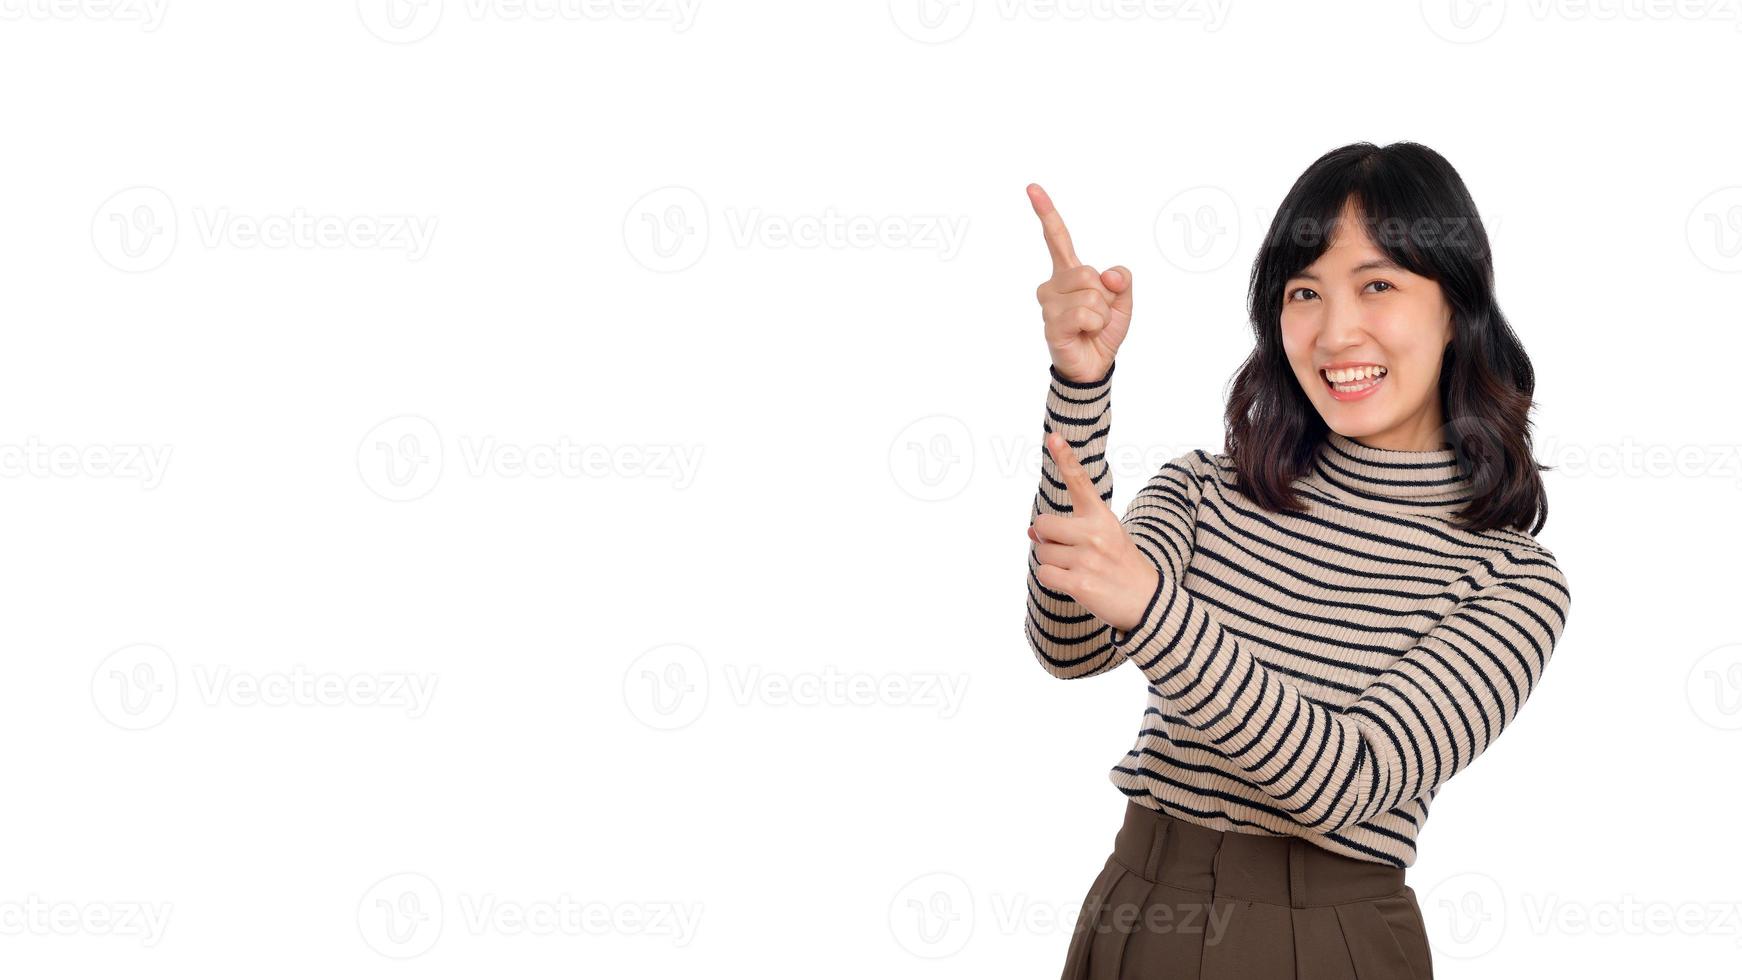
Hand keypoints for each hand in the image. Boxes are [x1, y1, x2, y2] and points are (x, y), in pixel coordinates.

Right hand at [1027, 183, 1133, 383]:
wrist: (1094, 365)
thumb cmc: (1102, 330)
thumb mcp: (1122, 300)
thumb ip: (1121, 280)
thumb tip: (1109, 276)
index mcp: (1068, 272)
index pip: (1056, 238)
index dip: (1046, 212)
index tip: (1032, 188)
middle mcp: (1052, 284)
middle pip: (1088, 272)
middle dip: (1105, 295)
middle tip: (1097, 313)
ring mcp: (1049, 305)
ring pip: (1091, 295)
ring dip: (1102, 314)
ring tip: (1091, 326)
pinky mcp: (1052, 325)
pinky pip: (1087, 315)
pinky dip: (1096, 326)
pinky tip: (1085, 334)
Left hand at [1028, 430, 1160, 634]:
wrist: (1148, 603)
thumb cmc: (1120, 566)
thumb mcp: (1106, 538)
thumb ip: (1071, 529)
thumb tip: (1031, 530)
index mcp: (1102, 517)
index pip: (1080, 482)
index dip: (1064, 458)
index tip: (1052, 437)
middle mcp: (1095, 534)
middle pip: (1043, 524)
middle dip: (1047, 540)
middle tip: (1070, 552)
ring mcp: (1087, 559)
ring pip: (1042, 552)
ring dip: (1052, 562)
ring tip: (1078, 570)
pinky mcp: (1080, 583)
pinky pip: (1044, 574)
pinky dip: (1052, 580)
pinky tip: (1073, 584)